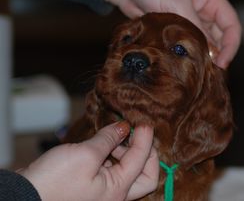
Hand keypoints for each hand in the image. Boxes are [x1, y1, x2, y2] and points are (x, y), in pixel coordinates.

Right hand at [19, 122, 158, 200]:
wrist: (24, 197)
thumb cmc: (53, 182)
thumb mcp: (85, 155)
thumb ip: (108, 140)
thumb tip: (124, 128)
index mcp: (117, 191)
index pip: (142, 161)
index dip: (145, 139)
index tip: (144, 123)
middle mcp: (113, 195)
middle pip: (144, 176)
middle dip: (145, 154)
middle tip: (138, 135)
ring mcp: (102, 193)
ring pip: (127, 172)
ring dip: (126, 152)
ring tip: (115, 137)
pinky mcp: (91, 187)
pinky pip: (110, 171)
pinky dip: (111, 156)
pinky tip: (104, 144)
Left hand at [105, 0, 240, 68]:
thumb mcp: (178, 5)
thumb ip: (197, 29)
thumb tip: (210, 53)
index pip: (232, 25)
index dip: (231, 46)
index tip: (223, 63)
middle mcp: (205, 10)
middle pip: (221, 37)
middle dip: (218, 54)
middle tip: (210, 72)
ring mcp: (192, 20)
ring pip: (206, 42)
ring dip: (204, 56)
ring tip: (199, 70)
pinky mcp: (179, 28)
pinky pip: (191, 44)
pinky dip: (191, 54)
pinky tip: (187, 64)